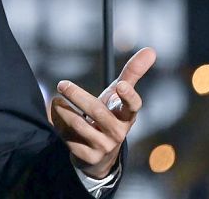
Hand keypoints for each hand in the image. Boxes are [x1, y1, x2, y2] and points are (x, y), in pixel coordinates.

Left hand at [49, 47, 156, 178]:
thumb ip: (132, 73)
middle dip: (78, 96)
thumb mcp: (118, 96)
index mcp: (127, 116)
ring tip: (57, 101)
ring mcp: (103, 146)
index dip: (128, 97)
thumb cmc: (110, 115)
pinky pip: (69, 138)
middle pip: (98, 113)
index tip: (120, 85)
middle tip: (62, 84)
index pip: (133, 107)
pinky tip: (58, 119)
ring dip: (64, 111)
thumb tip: (151, 50)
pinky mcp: (88, 157)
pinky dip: (59, 125)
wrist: (99, 152)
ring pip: (79, 125)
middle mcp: (118, 133)